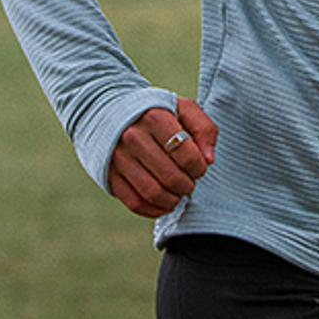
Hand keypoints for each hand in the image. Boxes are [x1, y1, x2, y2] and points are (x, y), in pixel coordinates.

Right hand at [107, 98, 218, 218]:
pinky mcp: (110, 175)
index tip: (199, 167)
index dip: (199, 168)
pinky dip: (154, 209)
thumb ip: (204, 129)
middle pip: (171, 177)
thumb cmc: (158, 113)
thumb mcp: (184, 109)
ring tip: (178, 193)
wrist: (112, 112)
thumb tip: (209, 160)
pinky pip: (135, 202)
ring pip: (153, 193)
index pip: (186, 155)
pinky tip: (164, 203)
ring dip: (173, 200)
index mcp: (155, 118)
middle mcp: (133, 137)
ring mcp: (118, 158)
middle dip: (188, 186)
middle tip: (190, 182)